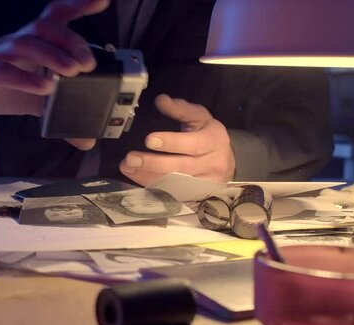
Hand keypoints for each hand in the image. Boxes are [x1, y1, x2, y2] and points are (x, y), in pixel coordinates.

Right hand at [0, 0, 106, 149]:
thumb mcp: (35, 101)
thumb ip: (61, 113)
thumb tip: (86, 139)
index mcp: (31, 42)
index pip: (55, 16)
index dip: (77, 5)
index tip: (102, 1)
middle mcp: (14, 42)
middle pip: (43, 26)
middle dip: (70, 41)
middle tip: (88, 63)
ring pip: (23, 43)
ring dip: (51, 55)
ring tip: (72, 71)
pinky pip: (1, 71)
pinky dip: (24, 78)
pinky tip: (43, 88)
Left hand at [119, 94, 235, 185]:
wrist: (226, 161)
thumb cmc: (208, 136)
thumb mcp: (200, 117)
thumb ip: (181, 109)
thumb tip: (161, 100)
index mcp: (214, 141)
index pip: (193, 144)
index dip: (171, 143)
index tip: (149, 140)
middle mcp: (212, 165)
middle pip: (181, 168)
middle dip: (153, 164)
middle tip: (131, 158)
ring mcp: (204, 184)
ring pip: (174, 184)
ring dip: (147, 176)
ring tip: (127, 167)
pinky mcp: (195, 196)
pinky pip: (171, 194)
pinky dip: (151, 186)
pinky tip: (136, 176)